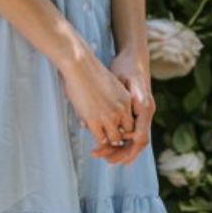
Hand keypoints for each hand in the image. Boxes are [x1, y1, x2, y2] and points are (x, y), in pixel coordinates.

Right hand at [60, 44, 151, 166]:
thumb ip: (112, 100)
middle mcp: (122, 110)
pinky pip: (101, 139)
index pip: (132, 122)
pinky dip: (99, 143)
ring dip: (109, 144)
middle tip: (112, 145)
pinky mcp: (95, 120)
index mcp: (127, 100)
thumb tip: (110, 111)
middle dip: (119, 140)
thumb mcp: (110, 86)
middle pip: (126, 133)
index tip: (116, 132)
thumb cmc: (90, 73)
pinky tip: (95, 142)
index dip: (124, 129)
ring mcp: (109, 116)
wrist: (80, 66)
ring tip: (103, 146)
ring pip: (115, 139)